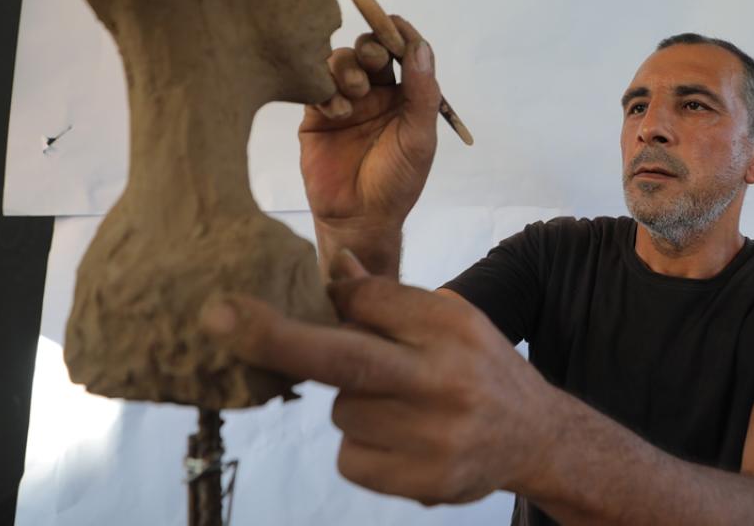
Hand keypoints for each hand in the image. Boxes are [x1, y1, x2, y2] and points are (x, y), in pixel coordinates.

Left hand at [198, 252, 558, 505]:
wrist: (536, 436)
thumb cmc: (480, 368)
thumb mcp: (451, 320)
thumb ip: (392, 302)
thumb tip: (335, 272)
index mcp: (451, 328)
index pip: (372, 304)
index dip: (327, 298)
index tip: (246, 293)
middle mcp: (446, 380)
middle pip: (346, 358)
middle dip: (275, 337)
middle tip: (218, 317)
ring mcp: (435, 438)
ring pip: (343, 412)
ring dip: (354, 405)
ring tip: (403, 406)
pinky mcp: (424, 482)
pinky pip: (350, 458)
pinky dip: (362, 447)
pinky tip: (401, 438)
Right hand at [299, 16, 439, 232]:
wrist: (359, 218)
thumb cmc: (397, 181)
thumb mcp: (419, 138)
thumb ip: (422, 93)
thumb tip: (421, 47)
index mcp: (405, 95)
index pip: (404, 52)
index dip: (400, 33)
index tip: (394, 21)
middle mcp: (375, 93)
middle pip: (369, 49)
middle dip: (371, 46)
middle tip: (374, 58)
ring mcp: (345, 101)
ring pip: (340, 61)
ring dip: (348, 68)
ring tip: (356, 92)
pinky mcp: (316, 115)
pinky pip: (316, 86)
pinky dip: (327, 91)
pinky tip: (338, 112)